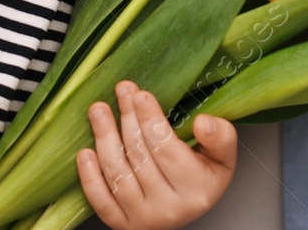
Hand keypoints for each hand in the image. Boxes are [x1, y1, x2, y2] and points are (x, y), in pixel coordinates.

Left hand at [76, 80, 237, 229]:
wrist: (185, 209)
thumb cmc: (202, 176)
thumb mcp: (223, 156)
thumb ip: (221, 137)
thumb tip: (203, 122)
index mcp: (196, 190)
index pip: (167, 150)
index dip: (151, 120)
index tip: (141, 95)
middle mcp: (168, 209)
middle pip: (139, 156)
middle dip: (128, 119)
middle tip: (122, 90)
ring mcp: (143, 219)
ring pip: (118, 175)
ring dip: (104, 138)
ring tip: (99, 110)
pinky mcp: (122, 224)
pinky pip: (101, 201)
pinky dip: (90, 177)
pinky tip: (85, 152)